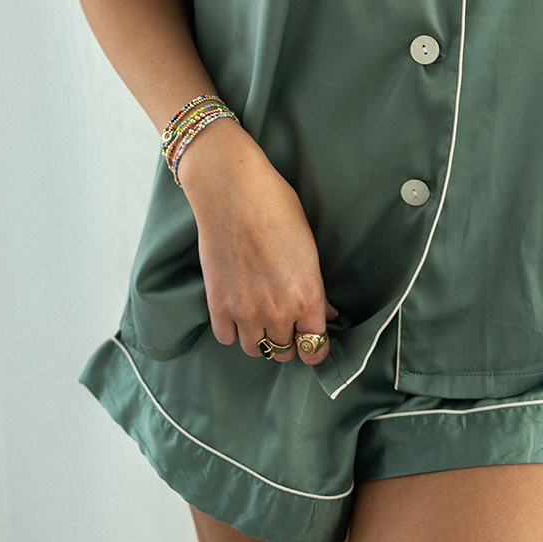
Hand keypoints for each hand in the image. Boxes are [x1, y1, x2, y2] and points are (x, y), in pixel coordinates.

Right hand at [177, 119, 337, 366]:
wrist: (232, 189)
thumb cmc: (276, 207)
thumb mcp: (308, 245)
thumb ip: (316, 287)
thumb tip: (324, 314)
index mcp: (307, 296)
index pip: (316, 349)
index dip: (317, 348)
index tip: (313, 341)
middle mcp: (278, 311)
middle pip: (285, 352)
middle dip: (290, 340)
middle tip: (287, 322)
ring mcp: (245, 311)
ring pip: (256, 350)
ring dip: (261, 337)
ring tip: (261, 316)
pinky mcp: (218, 305)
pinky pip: (226, 338)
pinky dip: (233, 329)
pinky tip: (238, 309)